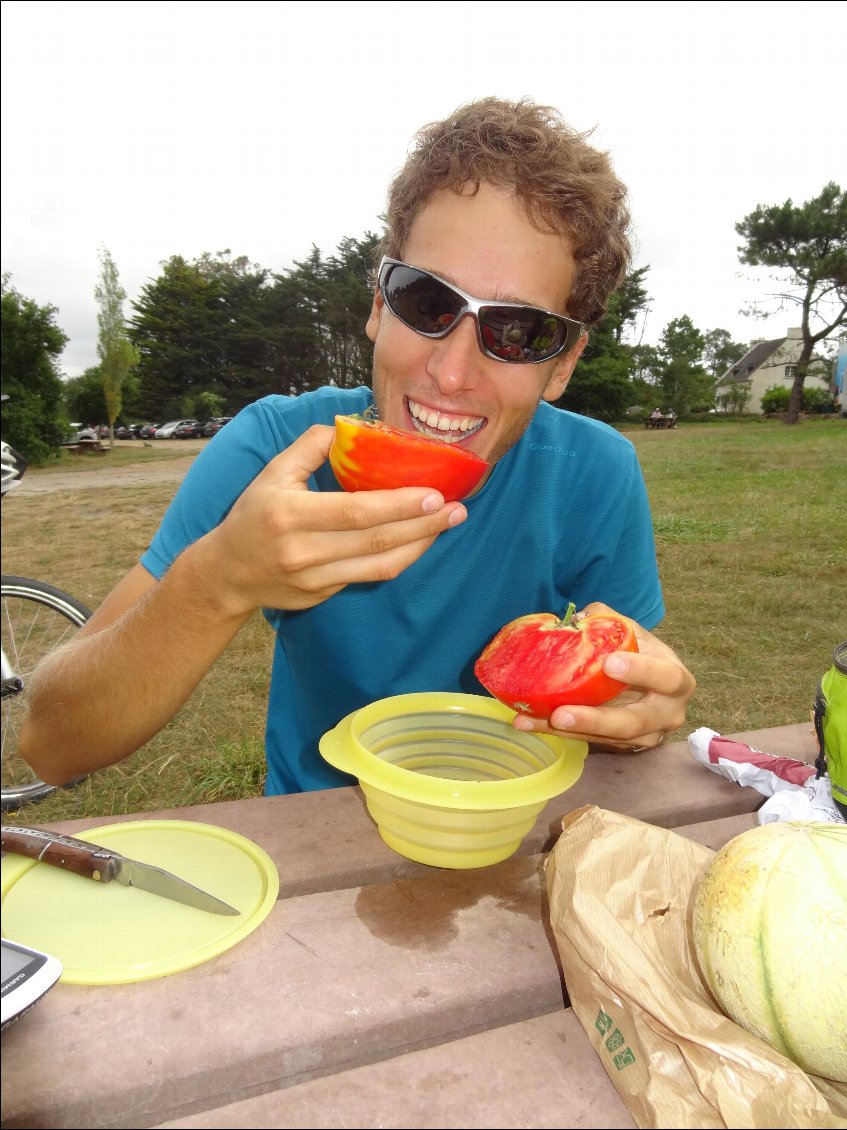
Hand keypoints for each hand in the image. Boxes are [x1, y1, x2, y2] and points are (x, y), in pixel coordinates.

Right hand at [199, 424, 467, 614]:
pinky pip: (370, 575)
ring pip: (381, 565)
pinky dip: (399, 557)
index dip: (400, 505)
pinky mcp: (323, 595)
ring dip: (420, 545)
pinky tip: (418, 539)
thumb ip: (311, 445)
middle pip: (377, 541)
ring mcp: (315, 579)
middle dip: (424, 525)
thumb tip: (351, 425)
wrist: (227, 573)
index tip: (434, 494)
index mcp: (291, 514)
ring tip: (447, 523)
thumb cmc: (254, 514)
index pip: (356, 511)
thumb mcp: (273, 472)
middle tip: (458, 509)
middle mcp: (304, 551)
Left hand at [512, 602, 695, 751]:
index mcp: (677, 681)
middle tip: (560, 714)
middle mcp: (666, 714)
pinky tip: (528, 723)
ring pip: (606, 738)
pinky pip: (589, 741)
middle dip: (594, 720)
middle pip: (631, 722)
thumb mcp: (634, 632)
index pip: (665, 677)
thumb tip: (579, 619)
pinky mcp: (622, 746)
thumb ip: (609, 619)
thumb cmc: (642, 652)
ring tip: (532, 720)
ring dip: (567, 731)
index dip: (640, 671)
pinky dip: (557, 732)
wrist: (652, 683)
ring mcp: (645, 735)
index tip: (609, 663)